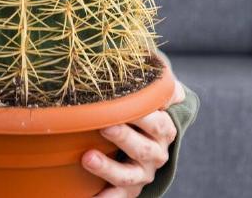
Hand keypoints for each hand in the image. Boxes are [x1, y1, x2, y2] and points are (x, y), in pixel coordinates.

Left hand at [82, 78, 185, 197]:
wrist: (143, 142)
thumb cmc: (142, 112)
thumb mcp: (154, 96)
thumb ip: (158, 83)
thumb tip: (159, 67)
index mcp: (163, 129)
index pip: (158, 122)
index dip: (143, 114)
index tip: (124, 102)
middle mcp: (155, 153)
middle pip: (143, 148)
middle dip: (124, 138)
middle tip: (103, 126)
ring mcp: (141, 174)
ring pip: (128, 175)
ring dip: (108, 168)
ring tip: (87, 157)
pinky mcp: (128, 190)